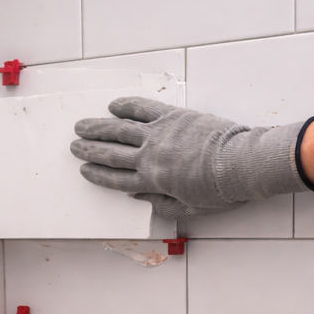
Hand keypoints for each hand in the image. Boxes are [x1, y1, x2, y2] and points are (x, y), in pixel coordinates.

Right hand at [70, 97, 313, 217]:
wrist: (240, 164)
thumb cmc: (220, 191)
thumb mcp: (190, 208)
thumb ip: (162, 203)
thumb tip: (139, 196)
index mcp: (153, 182)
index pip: (117, 179)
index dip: (98, 175)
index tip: (84, 170)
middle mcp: (150, 157)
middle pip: (112, 153)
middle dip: (90, 150)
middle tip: (74, 145)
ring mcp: (160, 134)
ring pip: (120, 129)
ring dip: (98, 127)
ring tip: (81, 125)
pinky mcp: (173, 116)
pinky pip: (144, 108)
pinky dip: (127, 105)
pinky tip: (113, 105)